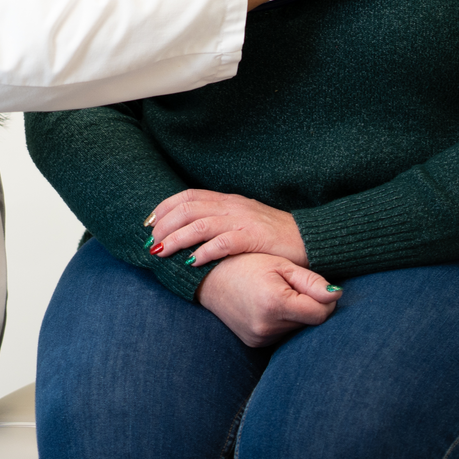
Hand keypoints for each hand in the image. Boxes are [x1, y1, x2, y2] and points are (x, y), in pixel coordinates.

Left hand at [147, 189, 305, 266]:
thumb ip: (220, 220)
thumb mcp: (243, 219)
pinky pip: (223, 243)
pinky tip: (192, 262)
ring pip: (199, 225)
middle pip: (187, 209)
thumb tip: (188, 230)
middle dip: (164, 226)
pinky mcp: (254, 238)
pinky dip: (204, 252)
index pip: (187, 196)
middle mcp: (231, 207)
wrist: (309, 238)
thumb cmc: (274, 234)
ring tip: (162, 251)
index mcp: (227, 200)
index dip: (164, 208)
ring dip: (176, 239)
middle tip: (151, 242)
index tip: (148, 223)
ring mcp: (242, 221)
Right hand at [193, 253, 340, 347]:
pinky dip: (281, 322)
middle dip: (307, 306)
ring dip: (294, 315)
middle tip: (288, 287)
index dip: (324, 299)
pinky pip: (281, 334)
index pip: (322, 313)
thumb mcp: (279, 265)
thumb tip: (337, 295)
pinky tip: (266, 306)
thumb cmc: (245, 263)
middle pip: (310, 322)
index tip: (313, 286)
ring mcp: (259, 337)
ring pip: (297, 329)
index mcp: (275, 303)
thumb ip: (311, 281)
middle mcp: (266, 326)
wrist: (207, 277)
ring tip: (274, 295)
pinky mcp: (254, 343)